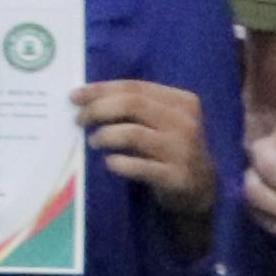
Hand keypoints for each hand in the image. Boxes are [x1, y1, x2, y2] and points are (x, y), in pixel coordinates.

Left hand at [78, 77, 218, 229]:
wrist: (200, 188)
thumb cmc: (170, 149)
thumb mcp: (162, 123)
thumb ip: (136, 108)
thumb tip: (87, 98)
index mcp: (182, 101)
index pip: (135, 87)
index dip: (101, 89)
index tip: (75, 96)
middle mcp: (185, 122)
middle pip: (133, 104)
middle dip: (99, 109)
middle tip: (79, 119)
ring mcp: (183, 150)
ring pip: (134, 133)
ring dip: (106, 135)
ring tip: (93, 140)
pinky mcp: (176, 176)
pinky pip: (142, 167)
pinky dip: (121, 163)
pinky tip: (109, 163)